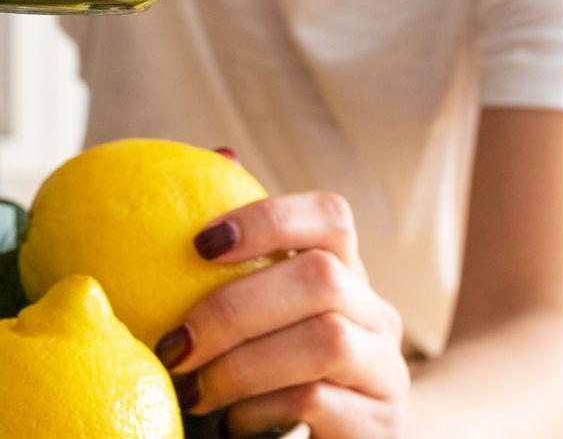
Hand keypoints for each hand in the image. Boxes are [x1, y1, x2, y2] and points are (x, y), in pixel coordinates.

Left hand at [160, 190, 408, 436]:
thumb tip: (219, 151)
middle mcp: (377, 316)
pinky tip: (235, 425)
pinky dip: (262, 411)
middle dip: (234, 308)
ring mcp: (388, 372)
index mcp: (345, 276)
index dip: (269, 218)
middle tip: (175, 343)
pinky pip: (319, 400)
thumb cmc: (273, 380)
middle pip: (321, 277)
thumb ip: (237, 257)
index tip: (200, 244)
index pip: (331, 217)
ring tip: (196, 390)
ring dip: (243, 366)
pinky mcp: (382, 425)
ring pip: (326, 340)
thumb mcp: (255, 322)